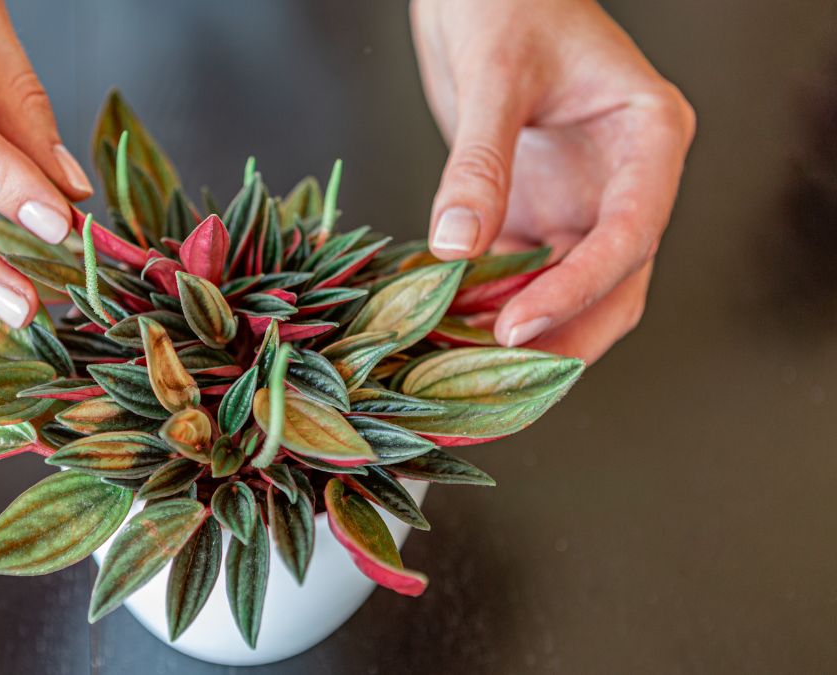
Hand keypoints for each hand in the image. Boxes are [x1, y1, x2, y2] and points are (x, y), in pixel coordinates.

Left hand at [412, 0, 694, 362]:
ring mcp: (580, 200)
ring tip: (466, 364)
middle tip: (500, 378)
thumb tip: (456, 245)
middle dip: (562, 336)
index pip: (630, 235)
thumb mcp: (495, 75)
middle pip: (613, 285)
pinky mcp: (533, 209)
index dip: (578, 290)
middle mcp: (624, 181)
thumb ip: (480, 162)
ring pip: (567, 291)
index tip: (519, 327)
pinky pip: (518, 273)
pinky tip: (447, 325)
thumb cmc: (508, 0)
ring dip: (522, 331)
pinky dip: (486, 303)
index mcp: (648, 138)